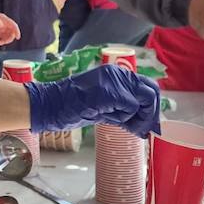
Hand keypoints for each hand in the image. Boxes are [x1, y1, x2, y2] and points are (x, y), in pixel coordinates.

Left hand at [0, 8, 20, 45]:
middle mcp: (2, 25)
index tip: (18, 37)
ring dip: (2, 42)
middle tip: (3, 42)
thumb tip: (1, 25)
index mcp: (4, 20)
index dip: (17, 31)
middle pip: (10, 33)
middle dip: (8, 39)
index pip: (13, 25)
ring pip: (4, 37)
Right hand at [25, 65, 160, 136]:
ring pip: (144, 99)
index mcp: (116, 73)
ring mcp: (113, 80)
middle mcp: (117, 72)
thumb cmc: (73, 108)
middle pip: (152, 91)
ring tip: (125, 126)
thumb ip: (124, 108)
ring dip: (139, 117)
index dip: (153, 106)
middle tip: (144, 130)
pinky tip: (109, 119)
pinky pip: (131, 107)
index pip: (147, 85)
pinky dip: (125, 118)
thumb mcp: (104, 106)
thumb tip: (146, 123)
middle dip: (152, 113)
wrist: (50, 106)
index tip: (149, 124)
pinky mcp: (109, 91)